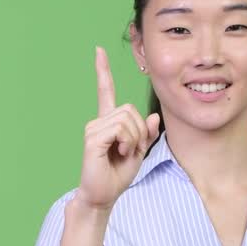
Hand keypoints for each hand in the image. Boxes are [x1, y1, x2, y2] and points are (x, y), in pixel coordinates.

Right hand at [74, 47, 160, 212]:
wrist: (103, 195)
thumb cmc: (117, 175)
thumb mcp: (139, 151)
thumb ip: (147, 134)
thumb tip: (154, 116)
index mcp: (108, 122)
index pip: (106, 91)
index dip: (103, 71)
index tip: (98, 50)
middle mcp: (98, 121)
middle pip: (131, 109)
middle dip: (140, 131)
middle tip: (131, 150)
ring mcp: (93, 128)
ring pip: (128, 119)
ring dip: (135, 139)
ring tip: (123, 153)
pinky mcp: (93, 138)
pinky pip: (120, 129)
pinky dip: (127, 142)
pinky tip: (119, 153)